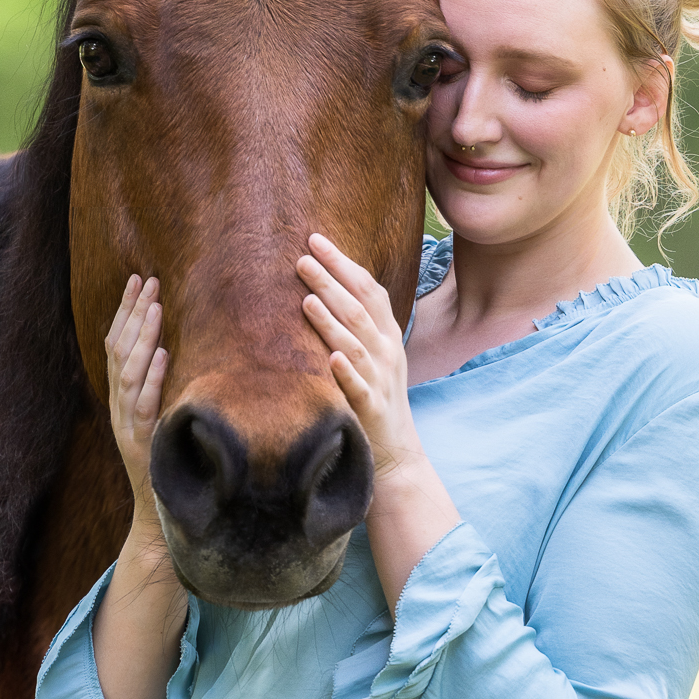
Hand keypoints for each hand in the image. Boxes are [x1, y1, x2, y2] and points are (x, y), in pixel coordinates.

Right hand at [105, 273, 169, 550]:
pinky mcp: (142, 443)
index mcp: (124, 398)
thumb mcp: (164, 419)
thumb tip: (180, 349)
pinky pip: (145, 406)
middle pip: (119, 351)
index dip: (126, 312)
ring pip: (129, 373)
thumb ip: (165, 388)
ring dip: (142, 338)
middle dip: (132, 313)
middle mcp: (121, 407)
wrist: (158, 517)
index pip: (119, 345)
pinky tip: (165, 355)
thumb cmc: (168, 465)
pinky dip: (154, 379)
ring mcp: (128, 425)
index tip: (139, 280)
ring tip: (155, 306)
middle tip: (147, 280)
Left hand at [298, 234, 459, 611]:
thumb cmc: (376, 406)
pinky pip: (359, 389)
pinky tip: (330, 356)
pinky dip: (346, 371)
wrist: (396, 460)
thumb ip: (353, 327)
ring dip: (333, 319)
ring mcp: (381, 382)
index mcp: (386, 337)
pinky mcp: (371, 411)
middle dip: (331, 279)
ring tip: (307, 297)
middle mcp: (386, 354)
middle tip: (301, 255)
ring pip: (356, 343)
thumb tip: (320, 290)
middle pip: (358, 308)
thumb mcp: (371, 360)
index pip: (367, 290)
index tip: (316, 238)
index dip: (344, 263)